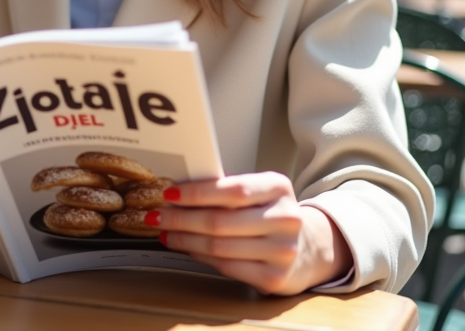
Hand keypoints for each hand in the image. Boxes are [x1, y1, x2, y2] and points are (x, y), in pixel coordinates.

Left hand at [148, 173, 351, 294]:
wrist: (306, 248)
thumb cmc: (270, 215)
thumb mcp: (258, 193)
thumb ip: (226, 190)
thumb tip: (177, 193)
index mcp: (279, 187)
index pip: (232, 189)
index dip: (196, 193)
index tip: (170, 193)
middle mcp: (285, 218)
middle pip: (221, 221)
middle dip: (182, 219)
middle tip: (158, 216)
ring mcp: (282, 250)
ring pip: (219, 246)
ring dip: (185, 239)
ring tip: (167, 232)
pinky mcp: (274, 277)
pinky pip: (226, 266)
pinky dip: (200, 256)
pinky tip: (187, 248)